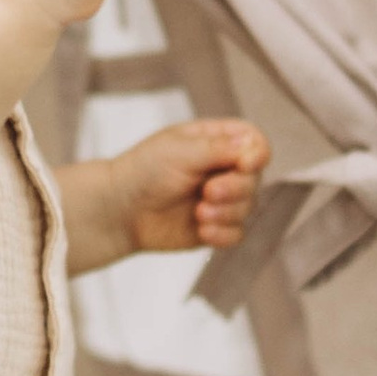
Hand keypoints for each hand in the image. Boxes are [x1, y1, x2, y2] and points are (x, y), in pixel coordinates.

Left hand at [59, 117, 270, 277]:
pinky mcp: (215, 227)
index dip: (257, 154)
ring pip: (248, 208)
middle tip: (208, 192)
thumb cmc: (143, 171)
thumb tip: (253, 147)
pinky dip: (223, 234)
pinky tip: (201, 230)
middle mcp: (223, 169)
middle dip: (235, 188)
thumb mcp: (180, 150)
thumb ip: (220, 148)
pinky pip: (237, 234)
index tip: (244, 164)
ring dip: (226, 212)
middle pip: (255, 178)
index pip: (255, 143)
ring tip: (198, 212)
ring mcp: (221, 199)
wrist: (119, 210)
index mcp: (216, 141)